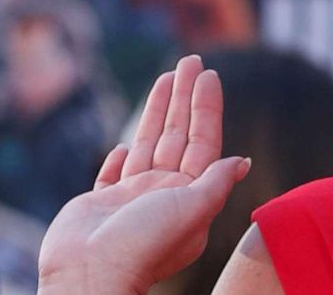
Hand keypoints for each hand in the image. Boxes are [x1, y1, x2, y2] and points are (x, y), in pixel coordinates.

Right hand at [37, 55, 249, 294]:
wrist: (90, 276)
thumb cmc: (144, 244)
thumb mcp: (192, 209)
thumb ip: (215, 183)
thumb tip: (242, 162)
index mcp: (190, 196)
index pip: (204, 141)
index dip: (207, 108)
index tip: (209, 75)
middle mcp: (163, 194)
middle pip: (178, 135)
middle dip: (184, 97)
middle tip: (189, 59)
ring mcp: (131, 199)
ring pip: (148, 144)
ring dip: (157, 112)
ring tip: (166, 78)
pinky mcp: (100, 204)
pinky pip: (114, 175)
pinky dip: (120, 158)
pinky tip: (126, 143)